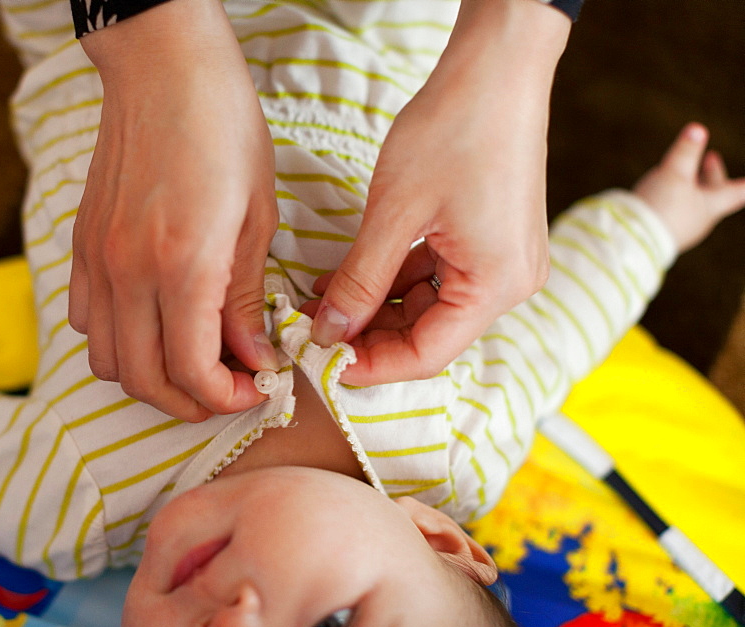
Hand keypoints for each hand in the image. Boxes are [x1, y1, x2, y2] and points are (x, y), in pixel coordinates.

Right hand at [72, 0, 279, 421]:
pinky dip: (118, 341)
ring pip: (107, 359)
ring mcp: (97, 259)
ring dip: (150, 377)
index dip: (225, 398)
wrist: (164, 68)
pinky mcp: (82, 245)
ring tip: (191, 362)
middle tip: (225, 392)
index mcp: (183, 264)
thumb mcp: (257, 217)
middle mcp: (128, 271)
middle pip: (143, 379)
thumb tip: (252, 356)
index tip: (255, 389)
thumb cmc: (223, 129)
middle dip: (188, 403)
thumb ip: (246, 298)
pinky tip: (154, 323)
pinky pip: (85, 320)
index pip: (191, 370)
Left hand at [305, 0, 568, 385]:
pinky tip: (347, 278)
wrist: (496, 67)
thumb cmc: (455, 129)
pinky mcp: (489, 241)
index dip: (371, 365)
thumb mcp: (394, 212)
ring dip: (375, 306)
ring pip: (428, 305)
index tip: (322, 362)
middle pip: (428, 333)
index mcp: (497, 285)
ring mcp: (502, 262)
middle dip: (368, 335)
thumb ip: (360, 281)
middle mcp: (509, 283)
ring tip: (319, 304)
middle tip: (312, 331)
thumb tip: (329, 330)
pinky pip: (436, 276)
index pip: (427, 355)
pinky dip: (393, 279)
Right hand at [634, 123, 744, 251]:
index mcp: (712, 205)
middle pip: (715, 194)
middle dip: (712, 174)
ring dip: (692, 188)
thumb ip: (685, 152)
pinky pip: (675, 216)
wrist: (633, 242)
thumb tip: (698, 128)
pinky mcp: (664, 238)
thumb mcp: (673, 173)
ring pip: (694, 205)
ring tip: (682, 174)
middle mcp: (702, 220)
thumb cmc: (660, 207)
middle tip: (711, 156)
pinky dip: (674, 202)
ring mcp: (683, 231)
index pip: (740, 191)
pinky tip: (660, 197)